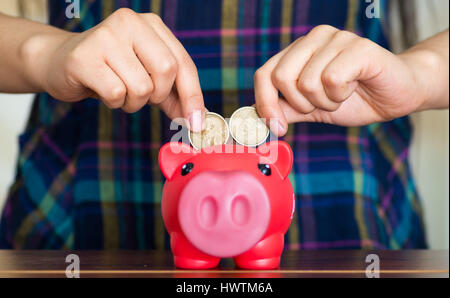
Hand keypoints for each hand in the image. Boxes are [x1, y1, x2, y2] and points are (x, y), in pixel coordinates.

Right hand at [22, 8, 204, 130]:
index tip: (197, 122)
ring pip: (142, 87)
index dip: (193, 95)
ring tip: (118, 91)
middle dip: (158, 95)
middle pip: (167, 71)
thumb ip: (173, 95)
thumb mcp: (147, 78)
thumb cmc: (111, 70)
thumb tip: (197, 119)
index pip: (183, 63)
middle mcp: (130, 22)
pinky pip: (117, 94)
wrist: (60, 62)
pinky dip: (114, 103)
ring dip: (133, 102)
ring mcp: (105, 36)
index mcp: (151, 25)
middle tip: (142, 96)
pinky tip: (102, 90)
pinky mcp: (84, 56)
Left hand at [254, 25, 443, 135]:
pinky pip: (331, 80)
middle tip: (324, 103)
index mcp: (299, 50)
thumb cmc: (356, 99)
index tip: (277, 127)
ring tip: (343, 94)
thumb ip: (286, 109)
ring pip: (307, 82)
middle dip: (302, 104)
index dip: (265, 103)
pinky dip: (341, 95)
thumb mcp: (312, 109)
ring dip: (326, 101)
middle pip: (281, 77)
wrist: (397, 97)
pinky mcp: (358, 47)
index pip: (264, 74)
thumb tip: (257, 117)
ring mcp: (336, 39)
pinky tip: (355, 87)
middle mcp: (314, 39)